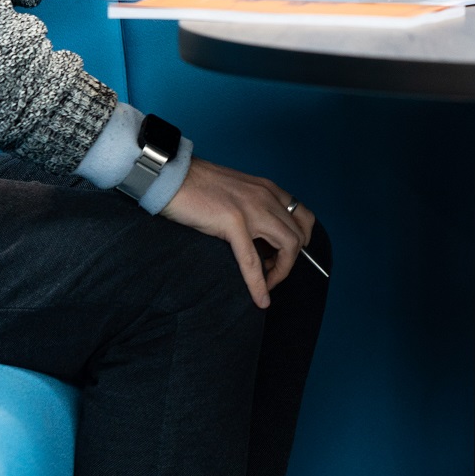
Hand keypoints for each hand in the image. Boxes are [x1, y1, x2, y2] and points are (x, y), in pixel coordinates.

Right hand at [160, 158, 316, 306]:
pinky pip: (252, 261)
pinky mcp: (233, 222)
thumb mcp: (238, 191)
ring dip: (281, 271)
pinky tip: (260, 299)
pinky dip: (259, 284)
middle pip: (299, 235)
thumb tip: (260, 238)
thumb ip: (254, 207)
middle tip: (272, 273)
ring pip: (288, 246)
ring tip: (267, 284)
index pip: (304, 217)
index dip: (301, 242)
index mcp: (268, 189)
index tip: (283, 257)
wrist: (170, 176)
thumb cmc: (197, 186)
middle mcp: (267, 197)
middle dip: (291, 260)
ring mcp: (252, 209)